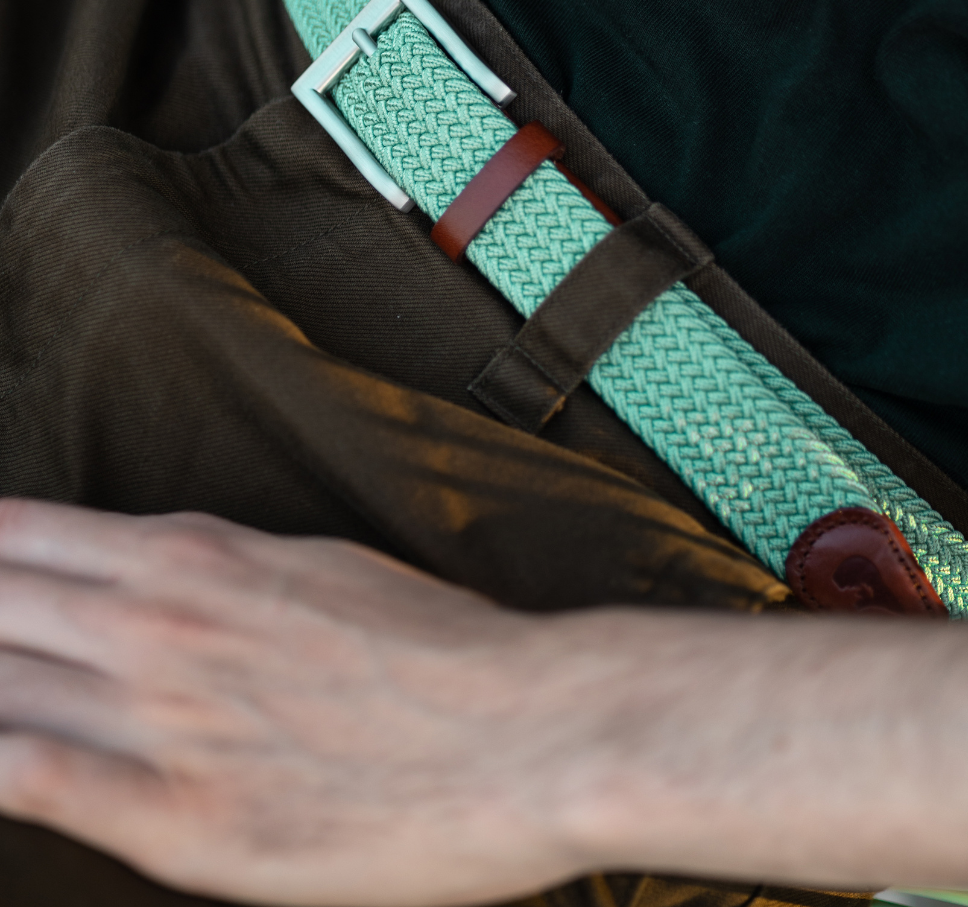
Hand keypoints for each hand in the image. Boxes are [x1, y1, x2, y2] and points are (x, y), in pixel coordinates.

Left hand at [0, 500, 598, 906]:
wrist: (527, 731)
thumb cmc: (442, 649)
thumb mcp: (322, 569)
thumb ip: (229, 573)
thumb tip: (164, 579)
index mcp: (200, 555)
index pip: (28, 536)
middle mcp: (161, 624)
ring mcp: (162, 720)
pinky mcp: (180, 821)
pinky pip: (33, 777)